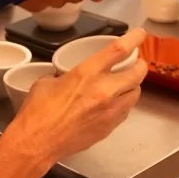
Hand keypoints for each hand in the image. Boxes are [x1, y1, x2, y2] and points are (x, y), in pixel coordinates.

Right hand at [4, 28, 147, 169]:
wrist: (38, 143)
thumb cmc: (38, 110)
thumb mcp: (46, 81)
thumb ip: (63, 75)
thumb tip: (65, 77)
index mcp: (88, 73)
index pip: (119, 50)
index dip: (133, 39)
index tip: (140, 34)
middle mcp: (104, 90)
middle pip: (137, 73)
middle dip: (140, 66)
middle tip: (137, 62)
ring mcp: (110, 111)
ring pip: (135, 94)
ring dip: (133, 86)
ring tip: (126, 84)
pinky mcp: (109, 128)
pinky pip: (125, 111)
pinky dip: (124, 103)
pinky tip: (115, 103)